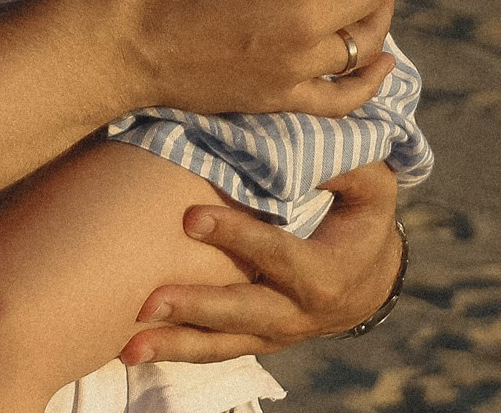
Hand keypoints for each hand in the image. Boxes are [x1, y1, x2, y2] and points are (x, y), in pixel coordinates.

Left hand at [123, 163, 404, 362]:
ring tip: (128, 347)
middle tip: (149, 300)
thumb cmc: (362, 219)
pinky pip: (217, 350)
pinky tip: (131, 351)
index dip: (237, 236)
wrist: (372, 279)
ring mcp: (276, 333)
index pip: (277, 254)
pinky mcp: (257, 340)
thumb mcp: (370, 187)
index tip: (190, 218)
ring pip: (225, 344)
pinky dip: (178, 352)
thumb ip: (345, 167)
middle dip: (197, 308)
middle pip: (245, 313)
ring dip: (175, 345)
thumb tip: (307, 147)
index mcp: (327, 273)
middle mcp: (300, 312)